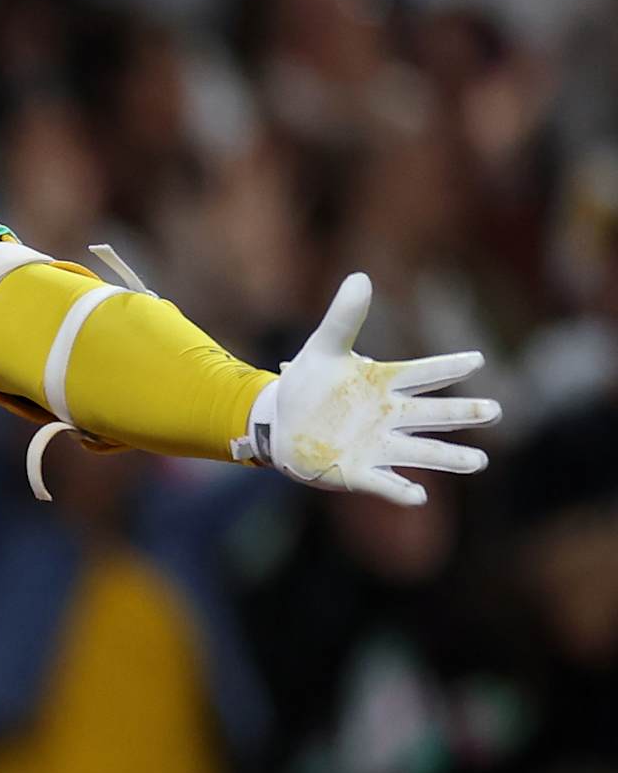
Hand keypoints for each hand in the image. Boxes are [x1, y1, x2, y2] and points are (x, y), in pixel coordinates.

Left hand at [248, 273, 500, 505]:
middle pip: (433, 415)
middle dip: (462, 413)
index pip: (423, 373)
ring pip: (421, 453)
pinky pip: (385, 484)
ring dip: (449, 458)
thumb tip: (361, 277)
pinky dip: (401, 490)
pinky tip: (418, 495)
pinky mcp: (358, 472)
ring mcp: (376, 446)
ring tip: (478, 461)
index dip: (448, 367)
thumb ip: (344, 317)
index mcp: (384, 384)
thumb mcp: (323, 347)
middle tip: (494, 410)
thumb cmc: (308, 383)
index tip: (477, 359)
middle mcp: (389, 417)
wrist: (278, 422)